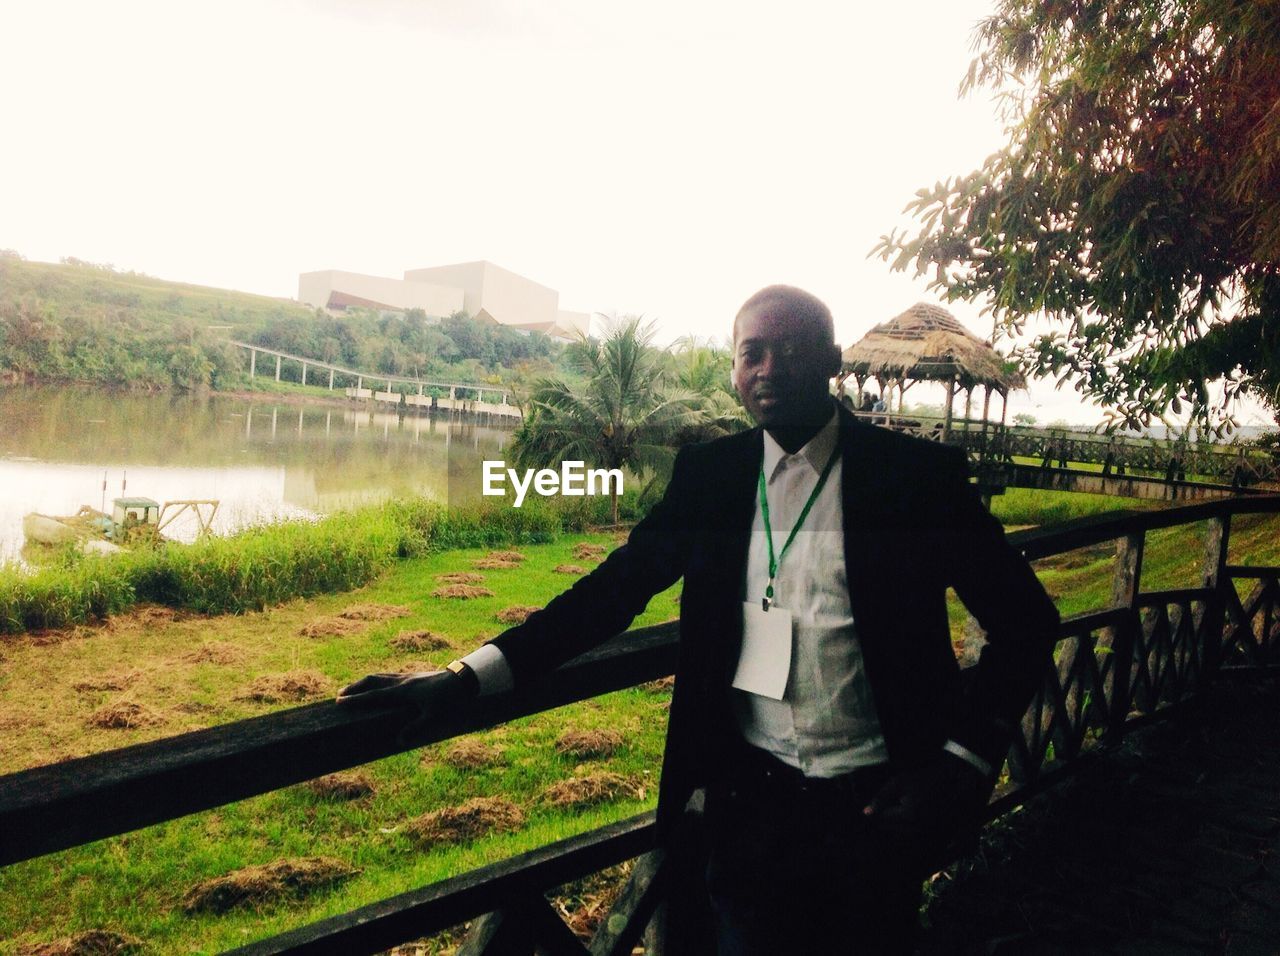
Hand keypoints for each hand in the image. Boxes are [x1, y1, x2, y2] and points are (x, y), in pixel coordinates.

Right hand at [336, 669, 477, 743]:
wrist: (463, 679)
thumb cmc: (449, 699)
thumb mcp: (434, 717)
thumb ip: (416, 728)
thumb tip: (399, 741)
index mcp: (403, 692)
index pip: (374, 696)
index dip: (355, 700)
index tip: (339, 702)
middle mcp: (402, 681)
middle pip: (372, 681)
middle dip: (355, 688)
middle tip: (339, 695)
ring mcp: (408, 676)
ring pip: (381, 676)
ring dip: (365, 682)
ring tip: (354, 689)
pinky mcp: (413, 676)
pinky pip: (390, 676)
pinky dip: (379, 681)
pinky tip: (379, 686)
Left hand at [862, 754, 991, 843]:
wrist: (947, 782)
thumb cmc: (921, 780)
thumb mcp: (898, 783)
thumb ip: (881, 798)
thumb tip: (866, 813)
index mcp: (908, 816)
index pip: (883, 820)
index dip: (875, 812)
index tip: (873, 805)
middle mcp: (917, 828)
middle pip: (890, 829)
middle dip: (883, 819)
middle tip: (882, 806)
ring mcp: (924, 832)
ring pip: (898, 834)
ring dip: (892, 824)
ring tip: (891, 810)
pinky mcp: (928, 832)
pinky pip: (908, 833)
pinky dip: (902, 827)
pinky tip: (901, 815)